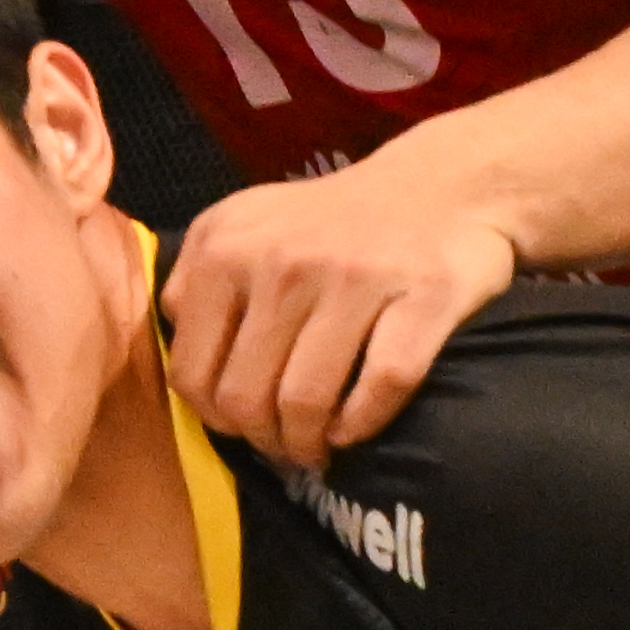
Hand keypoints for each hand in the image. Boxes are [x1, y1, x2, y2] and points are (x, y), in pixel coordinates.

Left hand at [161, 163, 533, 453]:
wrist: (443, 184)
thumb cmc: (333, 221)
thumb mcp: (245, 228)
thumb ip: (200, 286)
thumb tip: (186, 371)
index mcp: (222, 246)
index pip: (190, 372)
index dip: (215, 418)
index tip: (244, 427)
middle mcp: (279, 260)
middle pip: (244, 398)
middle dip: (265, 440)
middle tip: (288, 446)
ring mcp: (351, 277)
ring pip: (304, 401)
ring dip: (310, 444)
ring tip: (320, 446)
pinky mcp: (422, 295)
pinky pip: (379, 386)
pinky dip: (363, 423)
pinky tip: (356, 428)